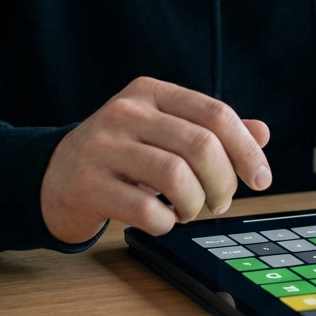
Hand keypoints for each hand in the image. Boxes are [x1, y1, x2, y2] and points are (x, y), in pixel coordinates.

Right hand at [40, 77, 271, 243]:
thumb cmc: (121, 155)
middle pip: (201, 145)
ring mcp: (103, 147)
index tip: (261, 179)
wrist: (53, 177)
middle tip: (221, 202)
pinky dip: (166, 223)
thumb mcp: (163, 131)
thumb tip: (262, 134)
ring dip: (195, 205)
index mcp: (150, 92)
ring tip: (189, 211)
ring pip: (176, 176)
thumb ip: (211, 131)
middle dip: (223, 183)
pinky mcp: (88, 185)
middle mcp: (126, 112)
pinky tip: (161, 219)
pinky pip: (147, 210)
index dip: (246, 150)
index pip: (215, 114)